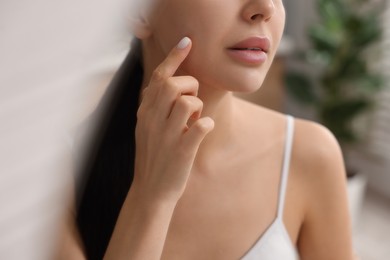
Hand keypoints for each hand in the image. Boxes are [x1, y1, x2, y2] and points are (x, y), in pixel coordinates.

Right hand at [133, 37, 213, 203]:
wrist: (150, 191)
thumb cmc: (153, 156)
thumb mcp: (145, 128)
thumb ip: (153, 106)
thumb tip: (163, 83)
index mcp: (145, 113)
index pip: (158, 77)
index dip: (174, 57)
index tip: (187, 42)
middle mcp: (153, 120)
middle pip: (173, 84)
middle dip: (190, 86)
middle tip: (192, 101)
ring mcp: (167, 136)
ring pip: (188, 102)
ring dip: (198, 107)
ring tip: (193, 120)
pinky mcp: (182, 151)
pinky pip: (202, 126)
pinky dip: (206, 125)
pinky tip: (201, 131)